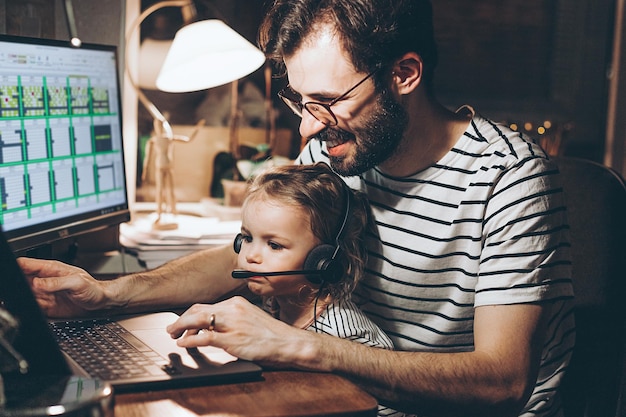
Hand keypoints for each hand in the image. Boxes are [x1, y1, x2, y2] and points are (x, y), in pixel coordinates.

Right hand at [17, 257, 110, 317]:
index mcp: (52, 269)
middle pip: (21, 279)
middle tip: (15, 291)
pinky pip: (32, 306)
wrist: (101, 302)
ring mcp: (45, 293)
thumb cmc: (93, 288)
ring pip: (24, 294)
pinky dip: (28, 308)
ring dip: (20, 297)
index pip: (27, 264)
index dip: (16, 267)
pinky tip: (29, 308)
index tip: (12, 275)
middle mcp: (46, 280)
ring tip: (21, 300)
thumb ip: (56, 282)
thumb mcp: (76, 283)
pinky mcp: (47, 306)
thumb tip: (37, 283)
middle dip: (15, 284)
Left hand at [167, 296, 307, 366]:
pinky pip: (205, 337)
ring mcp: (232, 324)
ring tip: (174, 335)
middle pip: (198, 310)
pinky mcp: (232, 339)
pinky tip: (184, 343)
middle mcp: (233, 309)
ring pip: (198, 320)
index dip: (191, 315)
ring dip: (181, 327)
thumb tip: (214, 324)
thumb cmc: (271, 334)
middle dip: (181, 319)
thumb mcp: (250, 318)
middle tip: (172, 328)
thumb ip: (233, 317)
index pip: (206, 306)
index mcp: (236, 302)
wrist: (287, 342)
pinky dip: (191, 340)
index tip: (184, 323)